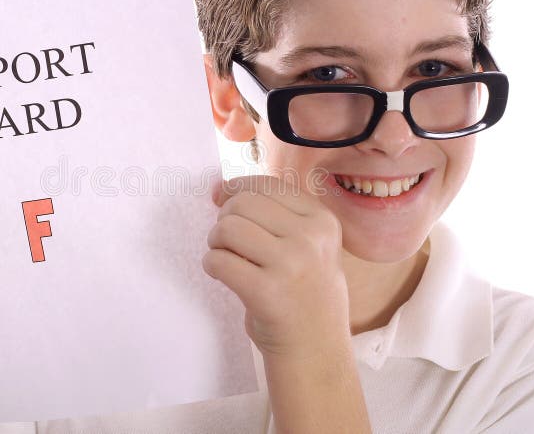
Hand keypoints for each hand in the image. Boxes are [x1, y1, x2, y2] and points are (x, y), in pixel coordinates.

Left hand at [204, 174, 350, 360]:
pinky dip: (211, 265)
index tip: (223, 202)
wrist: (316, 348)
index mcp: (322, 219)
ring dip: (216, 242)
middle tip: (229, 241)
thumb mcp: (306, 243)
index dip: (236, 190)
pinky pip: (219, 261)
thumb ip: (270, 211)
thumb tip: (218, 187)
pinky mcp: (266, 293)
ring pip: (228, 228)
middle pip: (243, 203)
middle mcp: (311, 238)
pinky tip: (223, 275)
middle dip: (225, 218)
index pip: (266, 184)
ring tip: (225, 257)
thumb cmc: (302, 289)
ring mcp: (291, 265)